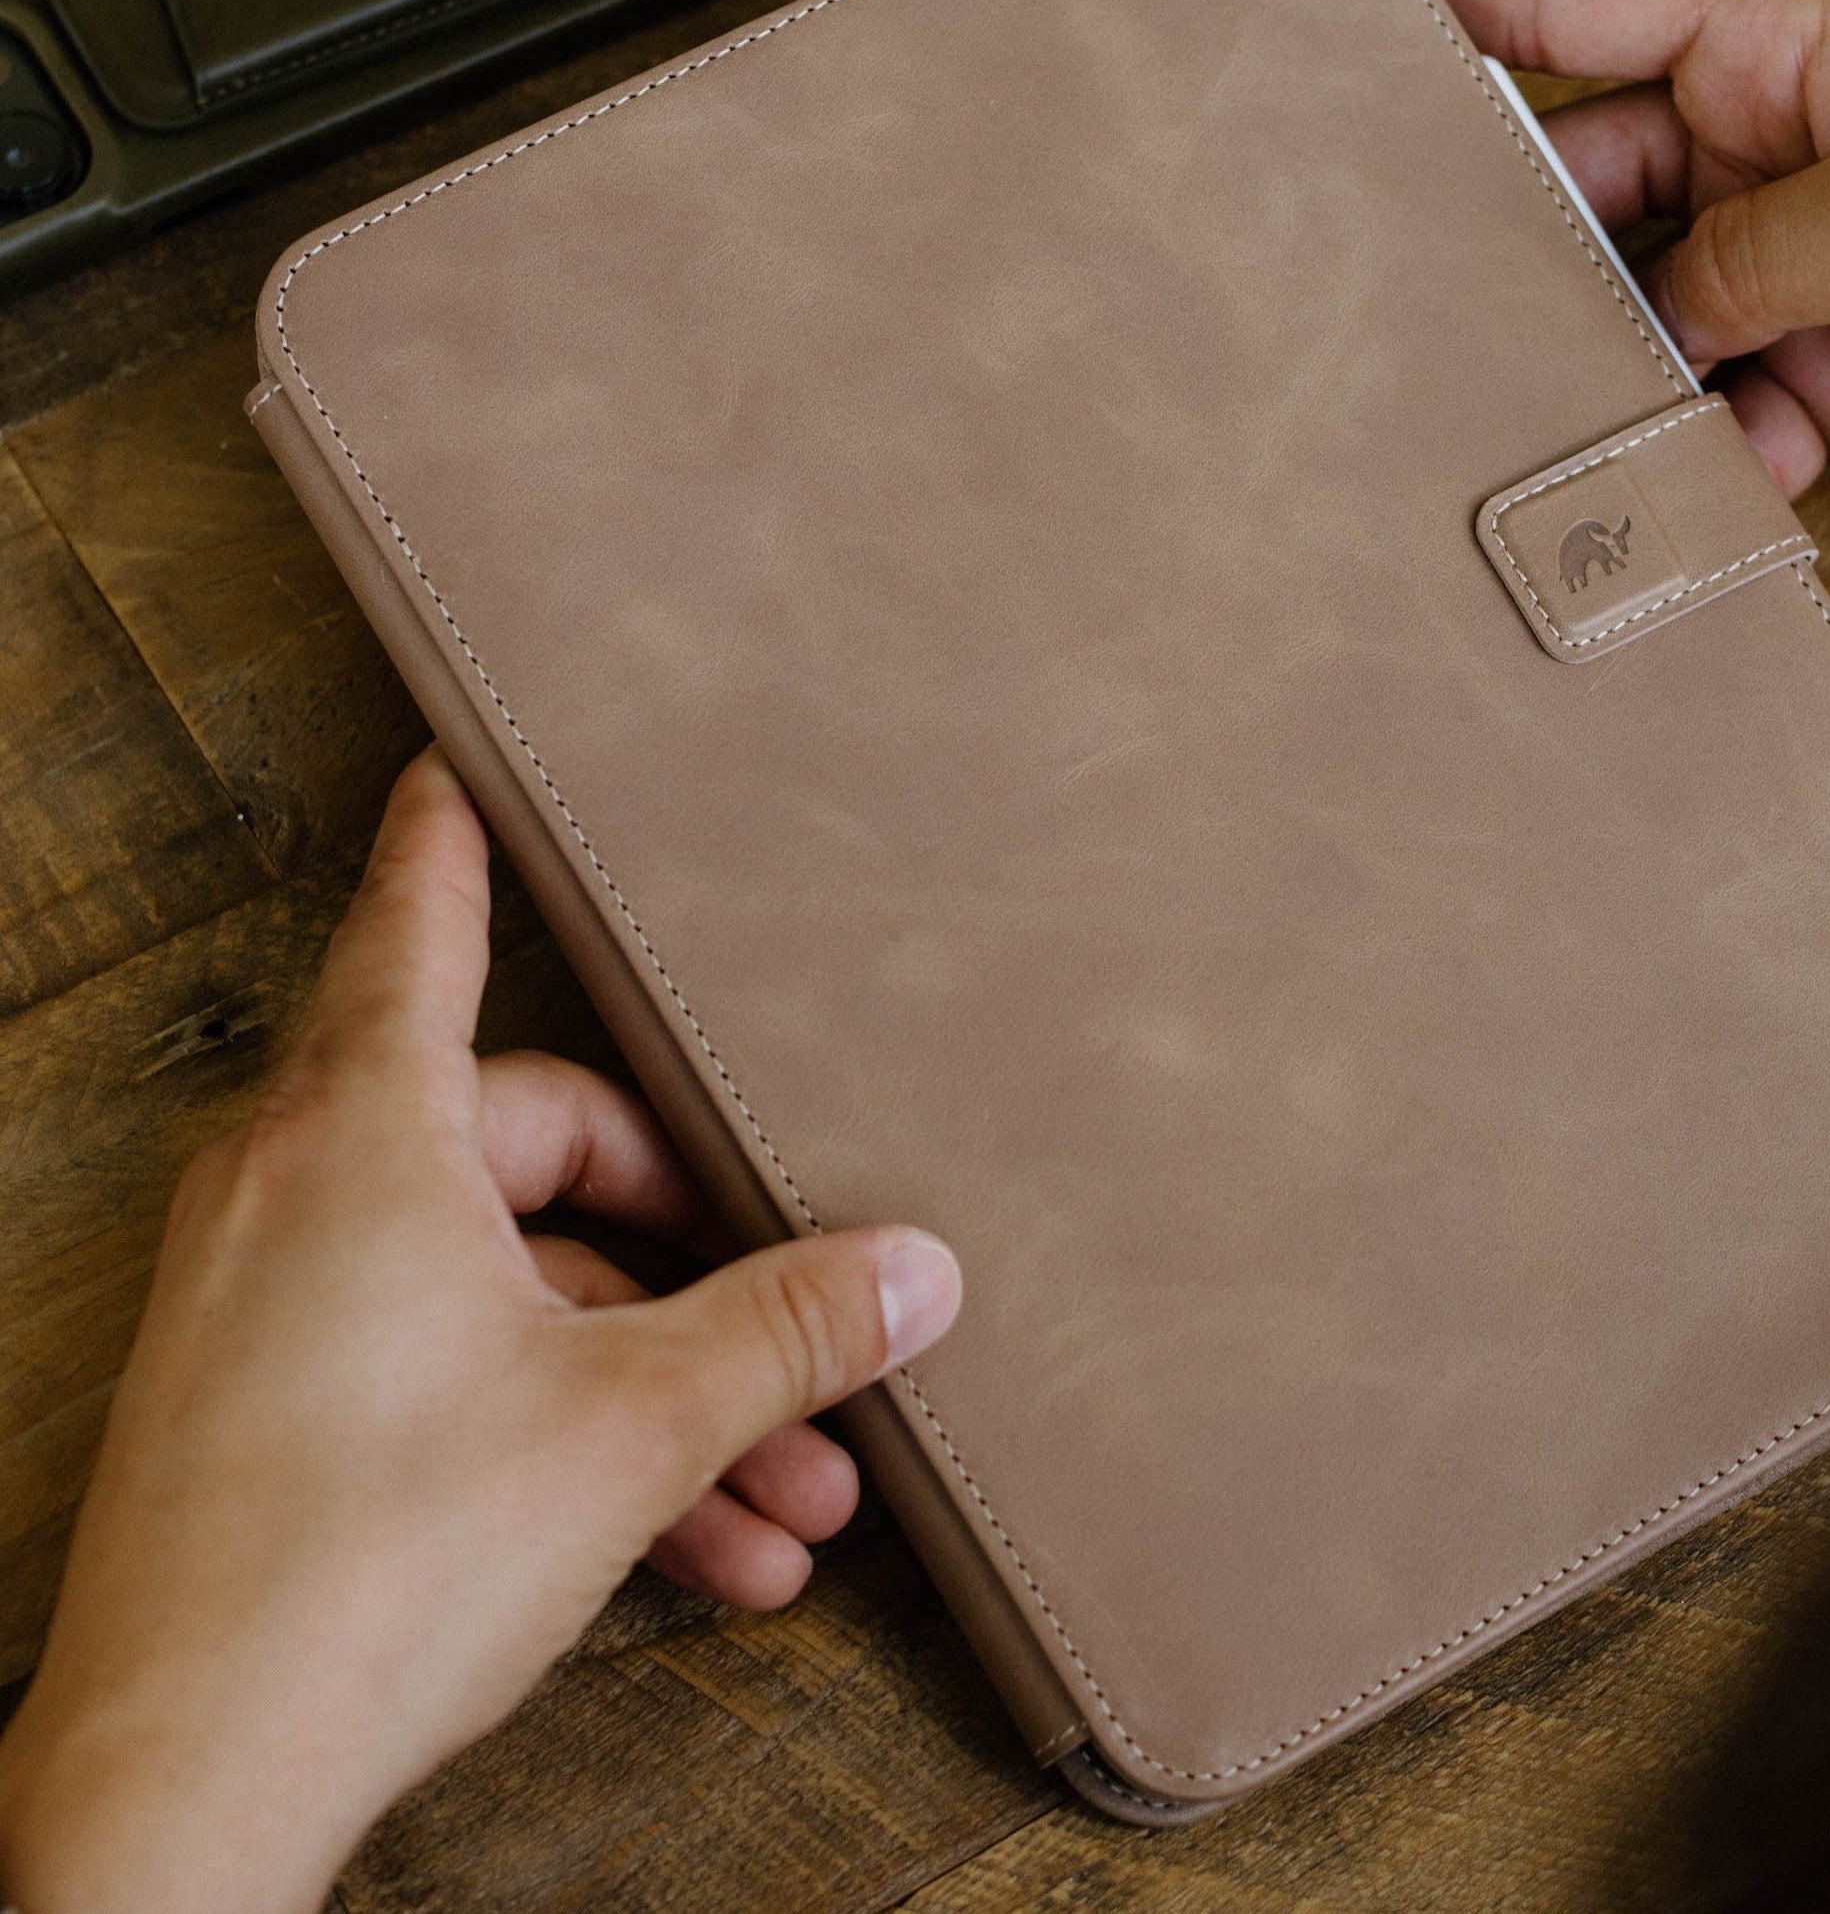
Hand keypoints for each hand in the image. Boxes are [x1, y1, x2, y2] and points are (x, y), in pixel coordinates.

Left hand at [0, 749, 960, 1913]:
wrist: (176, 1802)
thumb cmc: (368, 1572)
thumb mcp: (632, 1426)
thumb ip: (788, 1329)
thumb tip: (918, 1273)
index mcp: (364, 1135)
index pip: (419, 924)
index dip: (454, 836)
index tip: (459, 760)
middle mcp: (297, 1195)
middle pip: (534, 1150)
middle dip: (691, 1257)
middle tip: (800, 1326)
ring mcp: (271, 1308)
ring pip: (512, 1296)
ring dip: (657, 1387)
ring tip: (784, 1492)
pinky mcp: (269, 1414)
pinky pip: (452, 1376)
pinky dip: (569, 1440)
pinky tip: (700, 1547)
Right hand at [1427, 0, 1829, 604]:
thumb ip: (1756, 249)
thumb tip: (1658, 307)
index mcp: (1805, 51)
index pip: (1602, 5)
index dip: (1483, 5)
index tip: (1373, 29)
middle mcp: (1791, 148)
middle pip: (1600, 181)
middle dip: (1537, 249)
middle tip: (1460, 314)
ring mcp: (1810, 264)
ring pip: (1648, 311)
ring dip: (1624, 373)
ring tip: (1597, 419)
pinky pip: (1719, 408)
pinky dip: (1713, 450)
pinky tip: (1741, 477)